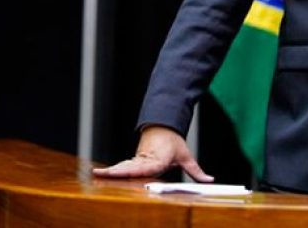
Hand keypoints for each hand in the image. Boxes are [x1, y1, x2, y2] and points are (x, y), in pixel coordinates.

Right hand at [92, 125, 212, 181]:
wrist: (164, 126)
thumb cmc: (174, 142)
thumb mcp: (186, 156)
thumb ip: (196, 171)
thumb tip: (210, 180)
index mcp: (159, 159)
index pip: (148, 166)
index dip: (140, 170)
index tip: (132, 173)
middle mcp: (146, 160)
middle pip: (131, 168)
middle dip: (118, 173)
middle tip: (104, 175)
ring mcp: (138, 160)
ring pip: (124, 167)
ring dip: (111, 172)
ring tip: (97, 175)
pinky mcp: (133, 160)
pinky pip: (121, 167)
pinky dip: (111, 171)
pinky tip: (99, 174)